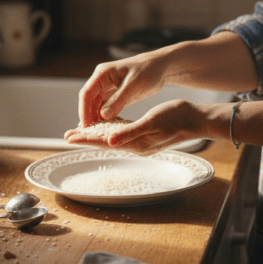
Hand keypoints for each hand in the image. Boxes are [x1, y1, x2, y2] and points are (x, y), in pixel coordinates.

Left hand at [66, 99, 205, 155]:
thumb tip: (110, 141)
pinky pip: (122, 134)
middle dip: (86, 138)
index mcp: (137, 143)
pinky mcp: (145, 135)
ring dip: (96, 135)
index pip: (105, 142)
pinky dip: (110, 130)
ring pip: (112, 139)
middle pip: (106, 142)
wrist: (196, 119)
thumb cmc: (177, 117)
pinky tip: (104, 126)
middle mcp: (137, 145)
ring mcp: (141, 142)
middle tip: (67, 135)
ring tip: (80, 132)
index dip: (86, 138)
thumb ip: (130, 132)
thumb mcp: (152, 122)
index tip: (69, 136)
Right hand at [78, 51, 168, 126]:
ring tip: (97, 135)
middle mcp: (102, 81)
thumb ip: (118, 100)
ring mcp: (107, 89)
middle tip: (90, 135)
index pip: (86, 94)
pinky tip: (107, 129)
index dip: (83, 111)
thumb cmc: (148, 71)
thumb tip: (103, 115)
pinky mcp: (115, 96)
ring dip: (96, 119)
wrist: (160, 68)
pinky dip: (105, 119)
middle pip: (89, 102)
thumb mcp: (134, 85)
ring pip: (96, 107)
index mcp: (102, 74)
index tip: (85, 126)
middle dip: (88, 117)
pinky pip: (106, 109)